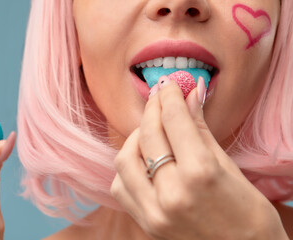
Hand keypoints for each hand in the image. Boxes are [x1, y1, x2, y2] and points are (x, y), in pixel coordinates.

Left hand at [111, 78, 288, 239]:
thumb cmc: (247, 213)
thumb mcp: (229, 166)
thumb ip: (201, 129)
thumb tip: (190, 95)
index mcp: (200, 174)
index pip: (175, 120)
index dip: (170, 96)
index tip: (169, 84)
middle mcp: (172, 193)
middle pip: (148, 135)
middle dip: (153, 108)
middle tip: (160, 97)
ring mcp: (154, 211)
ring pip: (124, 158)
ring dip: (136, 137)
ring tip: (151, 130)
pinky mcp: (145, 223)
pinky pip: (121, 185)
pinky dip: (127, 167)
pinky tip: (143, 161)